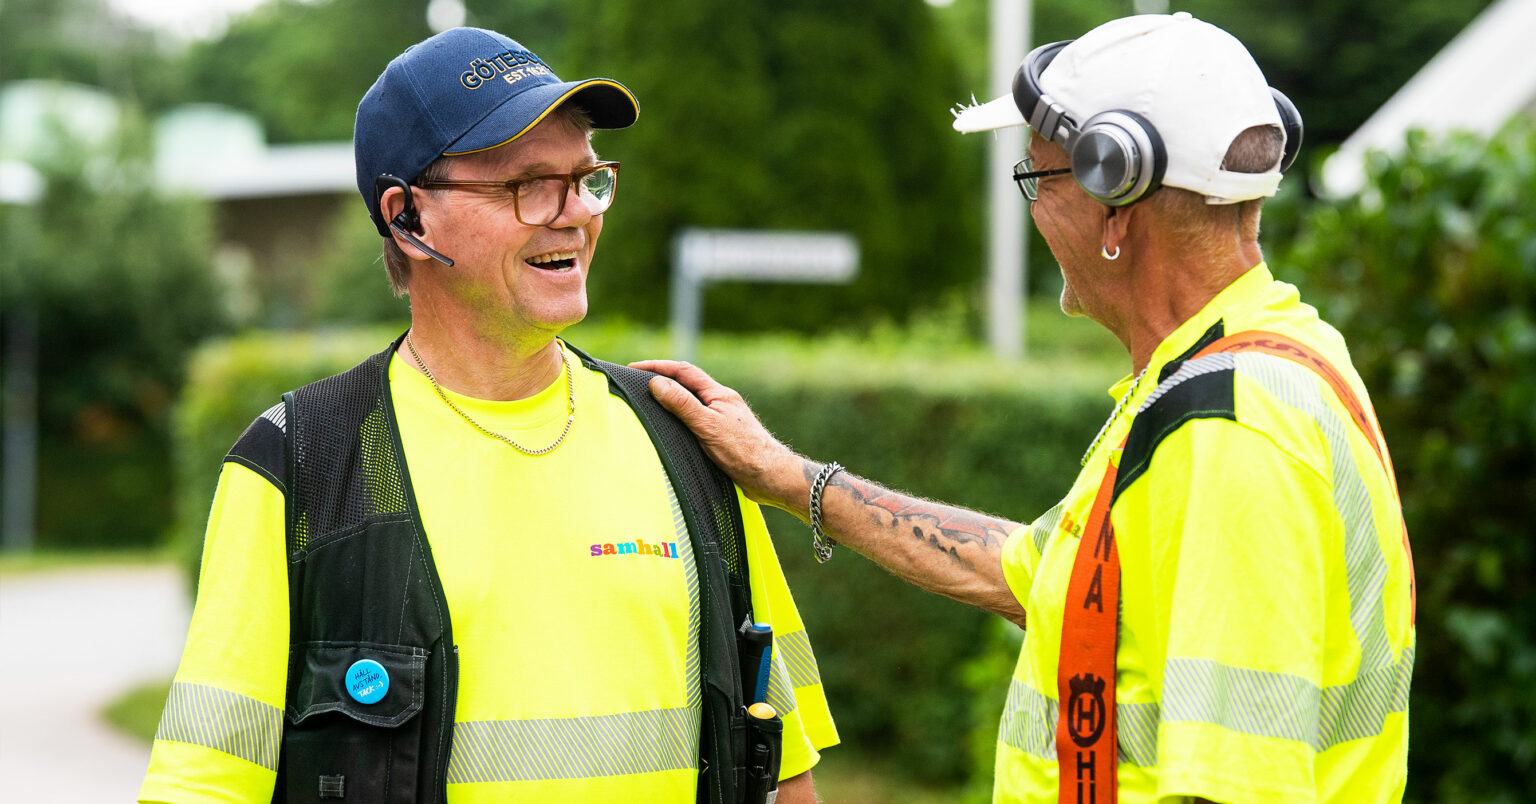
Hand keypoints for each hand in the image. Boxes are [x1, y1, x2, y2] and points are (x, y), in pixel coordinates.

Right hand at [629, 360, 809, 514]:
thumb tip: (657, 383)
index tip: (634, 367)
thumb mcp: (707, 425)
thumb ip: (682, 404)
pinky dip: (679, 420)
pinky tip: (672, 430)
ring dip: (671, 400)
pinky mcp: (722, 438)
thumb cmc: (743, 452)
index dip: (658, 366)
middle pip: (687, 384)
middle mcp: (721, 403)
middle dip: (663, 380)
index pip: (684, 371)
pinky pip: (695, 422)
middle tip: (637, 382)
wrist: (770, 477)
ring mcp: (722, 420)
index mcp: (719, 394)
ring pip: (692, 404)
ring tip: (649, 402)